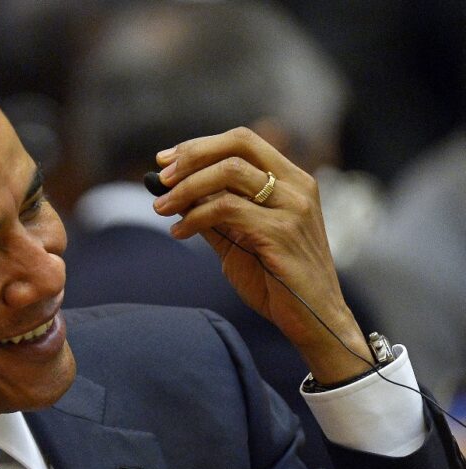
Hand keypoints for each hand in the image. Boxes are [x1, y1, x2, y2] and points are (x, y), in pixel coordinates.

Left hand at [152, 127, 371, 382]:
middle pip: (237, 145)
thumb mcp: (239, 238)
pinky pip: (227, 209)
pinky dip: (195, 217)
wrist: (313, 321)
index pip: (242, 141)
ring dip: (186, 188)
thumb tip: (172, 192)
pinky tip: (179, 232)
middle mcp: (297, 186)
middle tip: (160, 178)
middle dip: (191, 156)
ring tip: (161, 208)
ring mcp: (292, 207)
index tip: (165, 160)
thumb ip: (212, 213)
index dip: (199, 145)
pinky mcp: (281, 232)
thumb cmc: (277, 280)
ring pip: (228, 173)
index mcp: (291, 180)